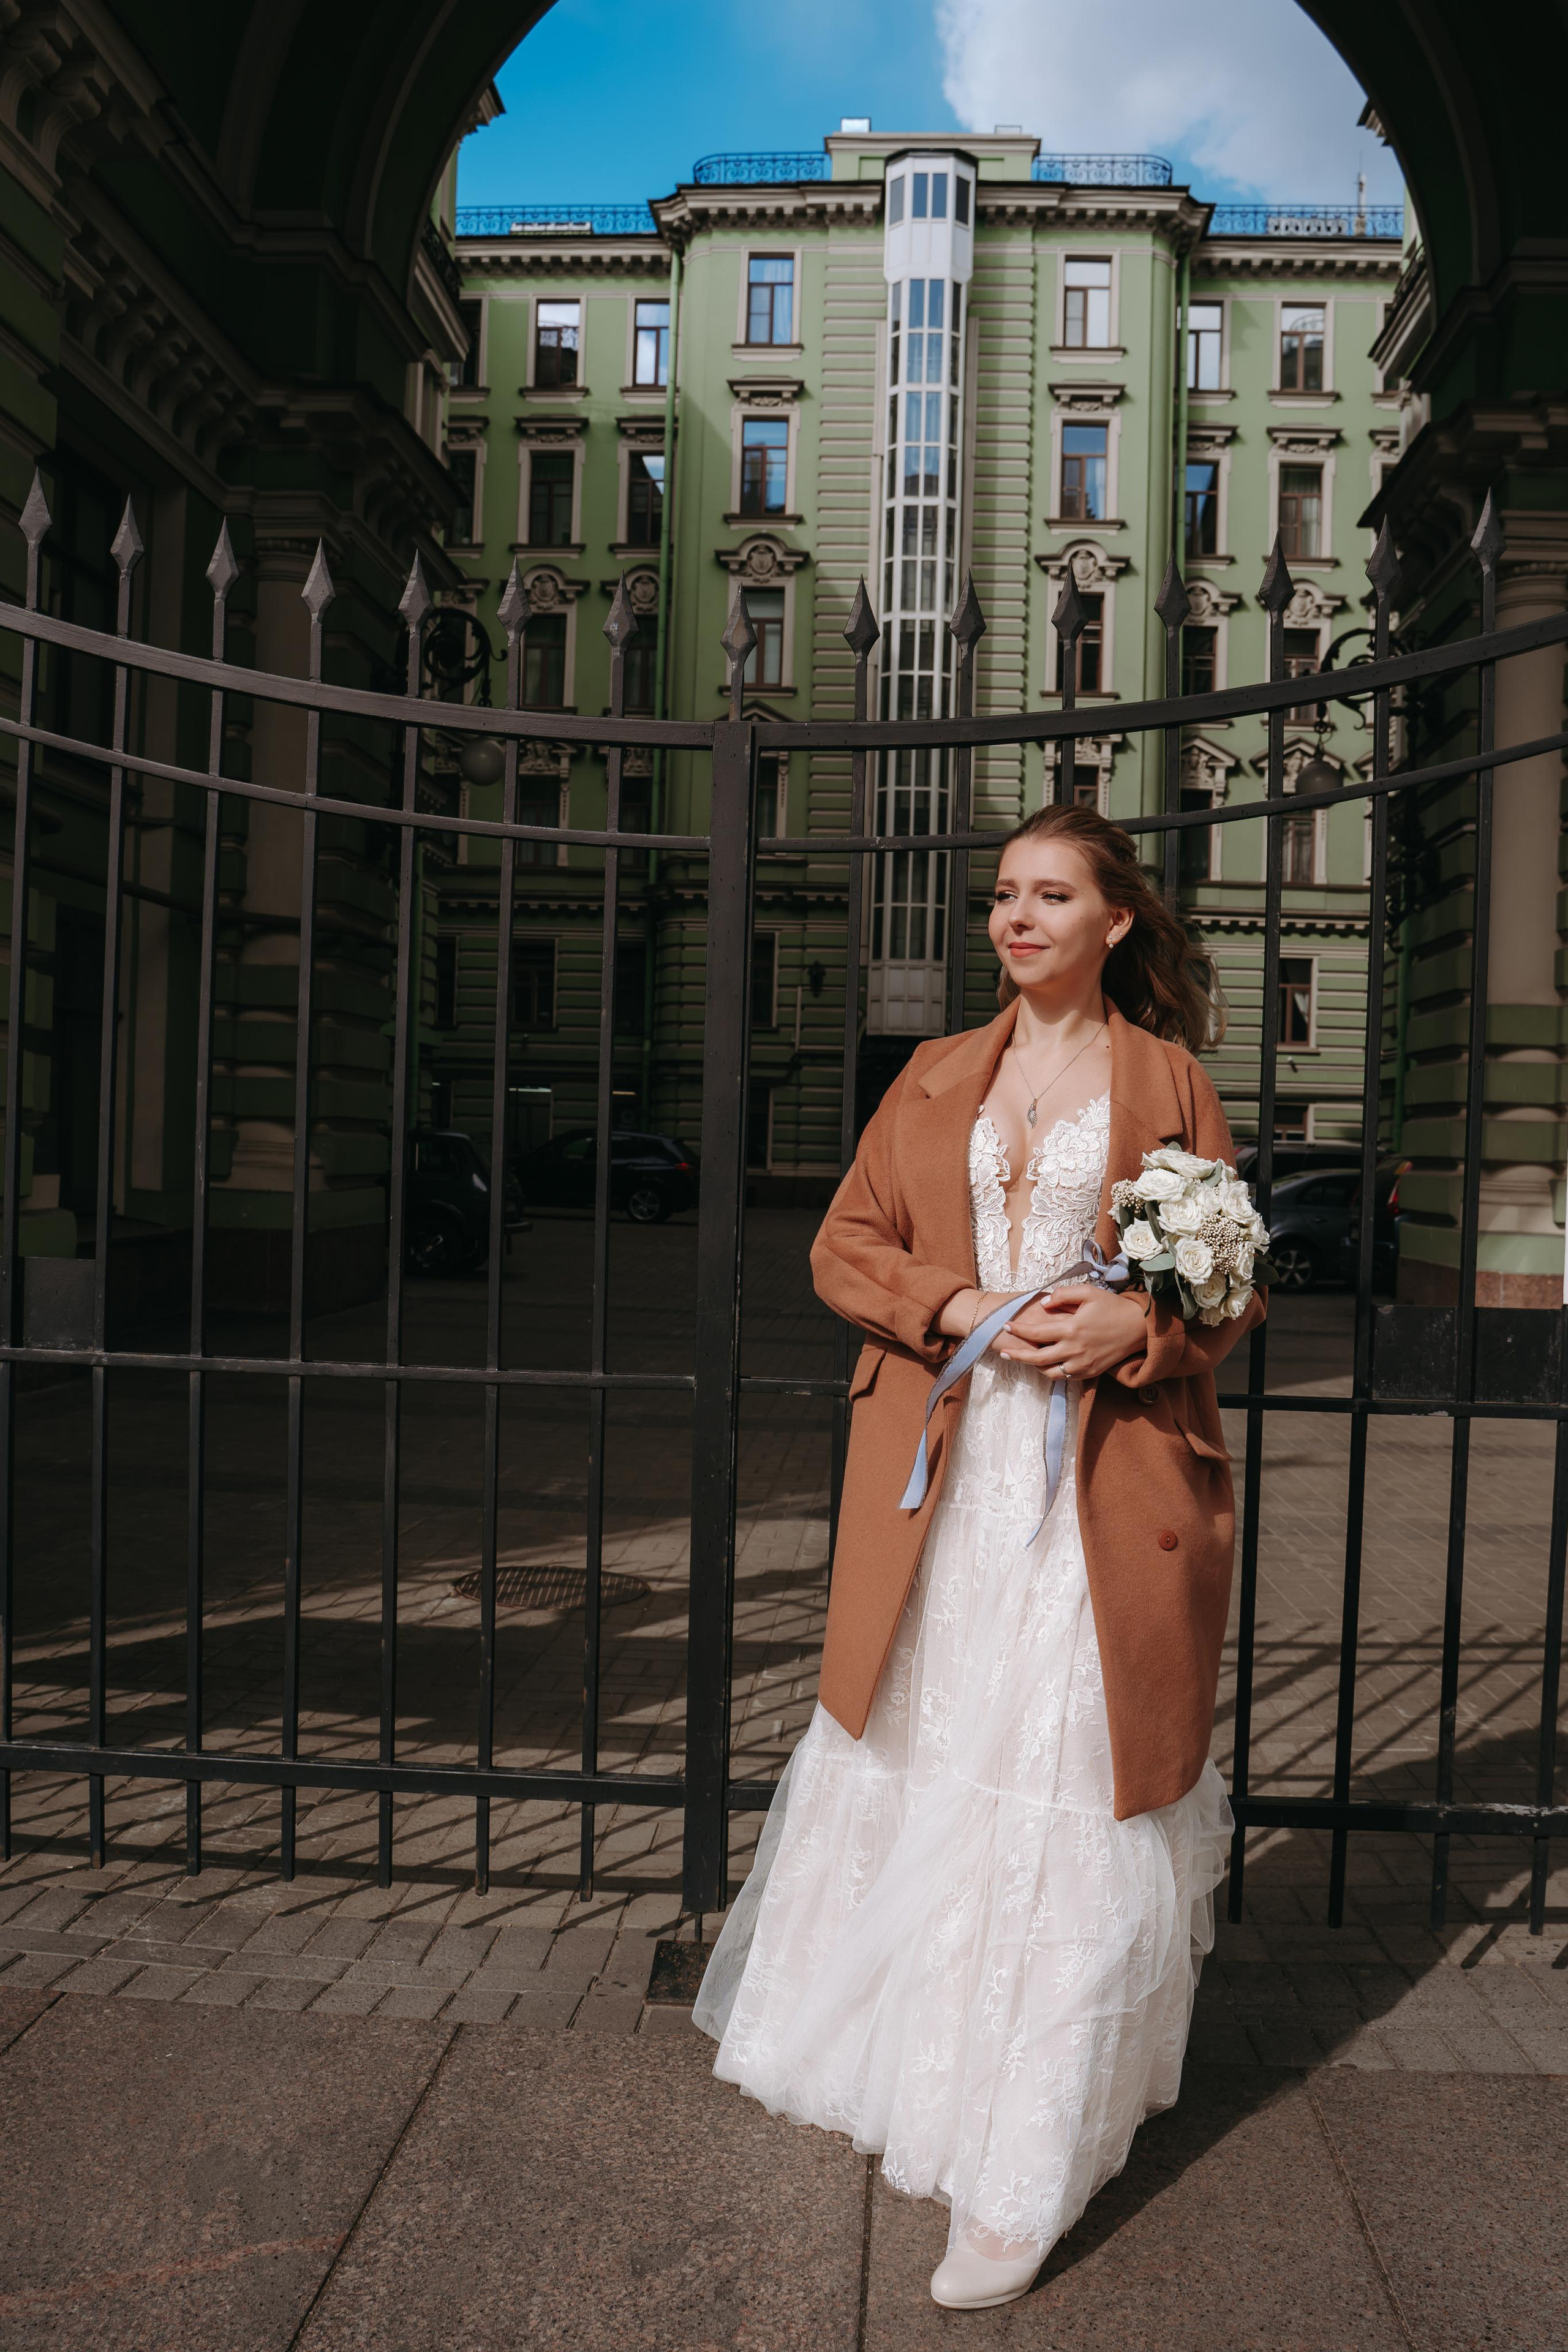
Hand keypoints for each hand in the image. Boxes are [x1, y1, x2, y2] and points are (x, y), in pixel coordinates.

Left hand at [994, 1287, 1148, 1379]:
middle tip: (1004, 1352)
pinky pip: (1066, 1377)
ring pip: (1050, 1372)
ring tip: (1025, 1358)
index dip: (1018, 1330)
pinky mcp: (1090, 1373)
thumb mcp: (1088, 1292)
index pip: (1036, 1333)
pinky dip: (1053, 1372)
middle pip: (1037, 1358)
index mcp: (1072, 1329)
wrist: (1138, 1327)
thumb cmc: (1112, 1306)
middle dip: (1017, 1355)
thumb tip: (1043, 1303)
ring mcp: (1083, 1364)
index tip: (1006, 1325)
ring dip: (1035, 1366)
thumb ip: (1063, 1294)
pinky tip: (1047, 1363)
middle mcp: (1075, 1350)